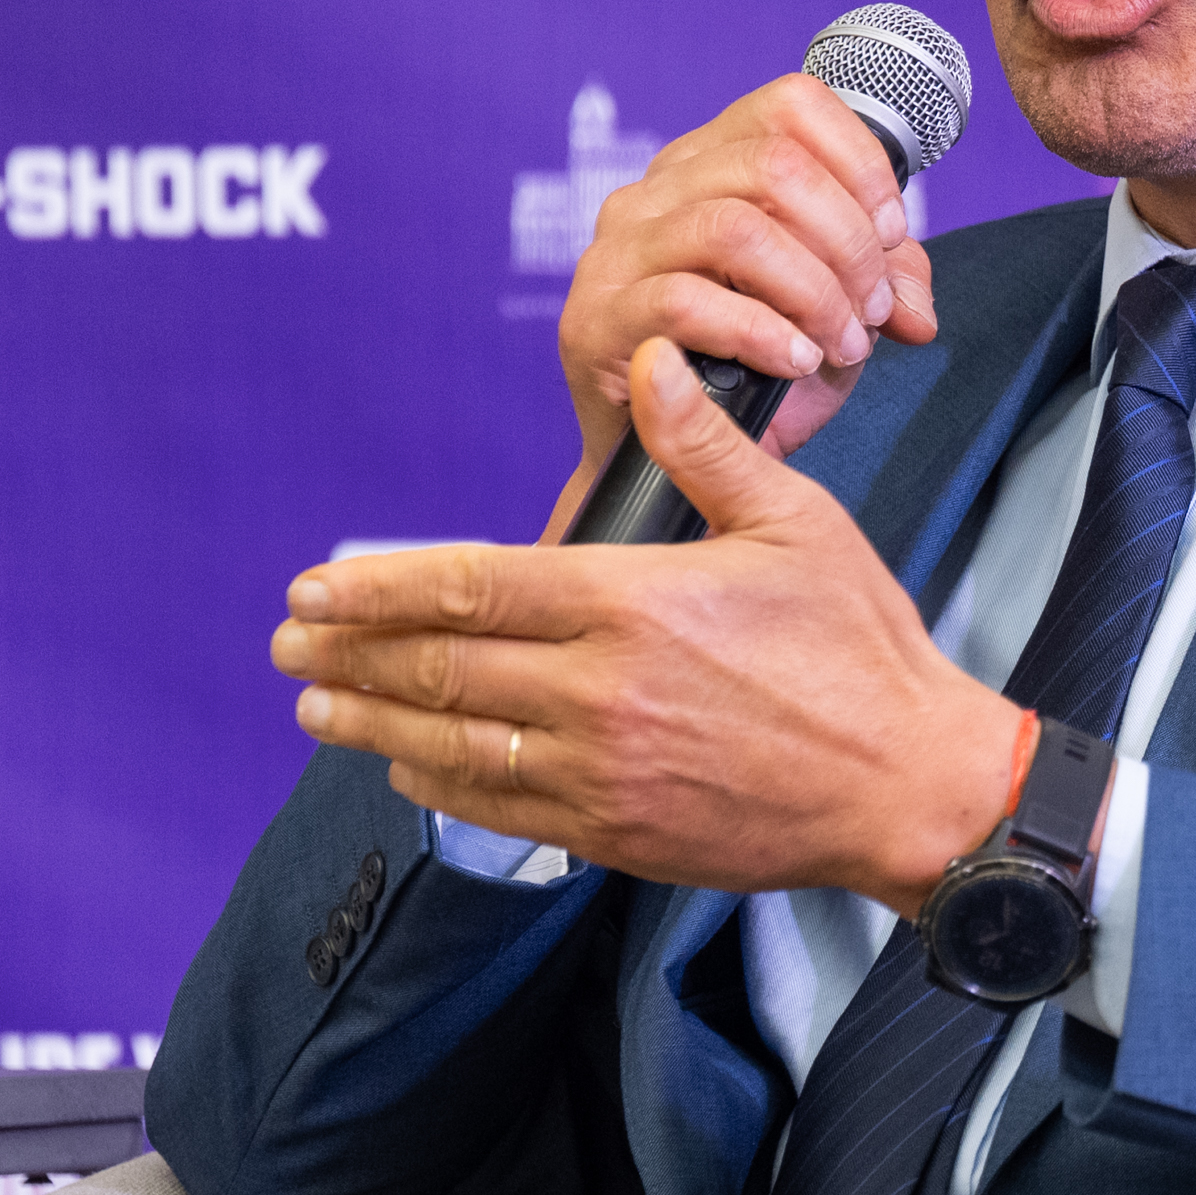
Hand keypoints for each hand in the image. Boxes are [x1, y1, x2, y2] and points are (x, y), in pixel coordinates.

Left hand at [273, 337, 1021, 911]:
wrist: (908, 784)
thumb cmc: (860, 648)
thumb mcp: (795, 524)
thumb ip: (707, 447)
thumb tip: (652, 362)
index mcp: (635, 600)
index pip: (471, 584)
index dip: (378, 585)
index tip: (315, 584)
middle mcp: (603, 688)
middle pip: (440, 667)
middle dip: (350, 652)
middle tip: (288, 642)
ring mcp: (603, 769)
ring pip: (452, 743)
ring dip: (371, 721)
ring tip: (316, 705)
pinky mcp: (617, 832)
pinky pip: (499, 807)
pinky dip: (438, 786)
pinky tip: (406, 768)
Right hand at [551, 73, 939, 515]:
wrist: (680, 461)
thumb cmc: (755, 370)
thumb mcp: (839, 312)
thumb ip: (884, 282)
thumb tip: (914, 304)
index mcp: (712, 163)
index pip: (791, 104)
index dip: (860, 162)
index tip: (893, 233)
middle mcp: (657, 189)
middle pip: (775, 166)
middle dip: (848, 242)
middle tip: (871, 308)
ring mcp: (620, 249)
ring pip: (736, 229)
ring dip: (813, 291)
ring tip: (840, 342)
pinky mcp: (598, 316)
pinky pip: (688, 301)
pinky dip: (762, 332)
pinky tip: (796, 361)